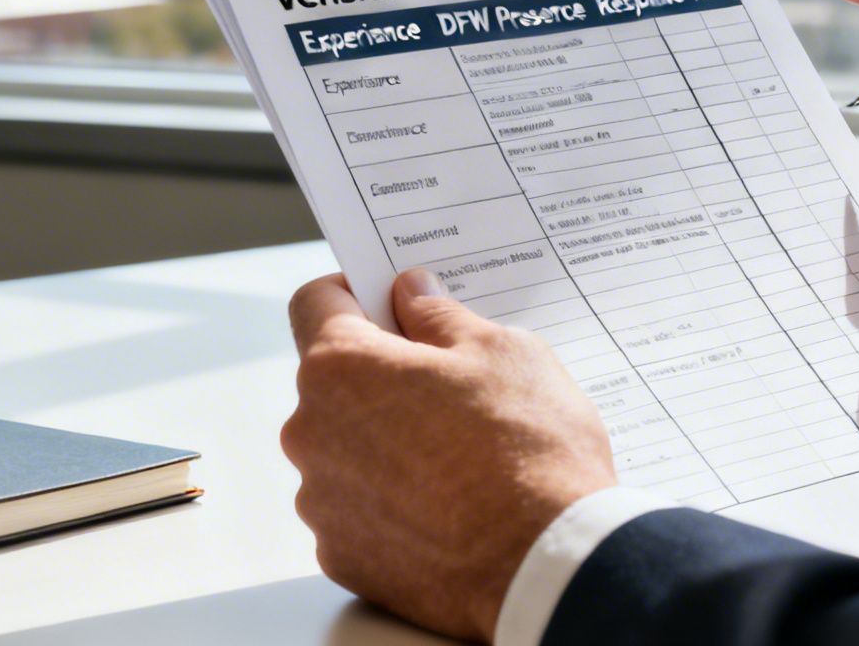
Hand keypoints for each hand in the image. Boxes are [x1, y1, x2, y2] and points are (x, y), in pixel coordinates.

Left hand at [281, 269, 615, 641]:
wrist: (546, 566)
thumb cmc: (527, 449)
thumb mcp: (501, 351)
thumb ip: (440, 315)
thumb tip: (411, 296)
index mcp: (340, 368)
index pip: (314, 303)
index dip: (354, 292)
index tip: (390, 302)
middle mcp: (311, 432)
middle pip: (332, 382)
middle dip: (379, 374)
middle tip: (447, 384)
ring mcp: (321, 502)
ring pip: (343, 448)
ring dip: (383, 440)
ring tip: (457, 454)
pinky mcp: (340, 556)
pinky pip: (356, 509)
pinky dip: (390, 501)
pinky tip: (447, 505)